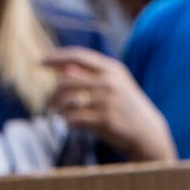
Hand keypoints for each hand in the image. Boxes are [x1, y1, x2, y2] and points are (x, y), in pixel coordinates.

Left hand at [46, 48, 174, 163]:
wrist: (147, 132)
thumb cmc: (126, 108)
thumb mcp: (115, 84)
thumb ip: (91, 75)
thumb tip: (61, 69)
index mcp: (112, 69)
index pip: (78, 56)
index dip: (57, 57)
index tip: (41, 62)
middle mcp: (109, 82)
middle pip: (67, 80)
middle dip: (53, 93)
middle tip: (49, 103)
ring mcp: (108, 101)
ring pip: (68, 101)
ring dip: (59, 109)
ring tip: (59, 114)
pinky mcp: (105, 120)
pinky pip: (74, 119)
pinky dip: (67, 122)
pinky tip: (70, 124)